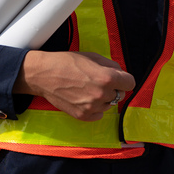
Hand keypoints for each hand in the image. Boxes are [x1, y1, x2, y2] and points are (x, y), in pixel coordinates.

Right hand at [14, 50, 134, 121]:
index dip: (124, 79)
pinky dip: (95, 108)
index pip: (130, 83)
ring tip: (88, 89)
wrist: (44, 74)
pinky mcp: (83, 116)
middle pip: (120, 94)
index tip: (119, 78)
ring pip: (109, 105)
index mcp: (106, 78)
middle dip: (113, 88)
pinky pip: (99, 115)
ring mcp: (92, 107)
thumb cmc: (67, 62)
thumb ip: (111, 65)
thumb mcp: (92, 56)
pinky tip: (85, 98)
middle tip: (98, 81)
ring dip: (103, 98)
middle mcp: (101, 94)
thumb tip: (121, 74)